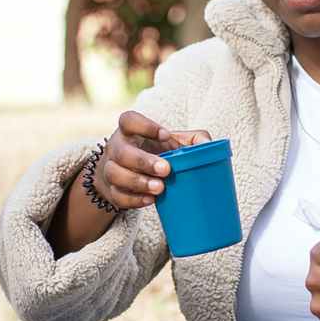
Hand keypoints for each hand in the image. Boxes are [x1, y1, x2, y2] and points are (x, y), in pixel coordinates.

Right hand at [89, 109, 209, 213]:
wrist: (133, 175)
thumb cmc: (158, 154)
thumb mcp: (174, 143)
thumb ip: (194, 140)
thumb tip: (208, 145)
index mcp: (130, 131)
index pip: (128, 120)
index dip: (144, 126)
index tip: (166, 135)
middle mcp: (116, 148)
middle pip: (122, 152)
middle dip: (144, 162)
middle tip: (166, 169)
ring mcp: (111, 169)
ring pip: (116, 174)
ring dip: (138, 182)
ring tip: (160, 188)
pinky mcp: (112, 191)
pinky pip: (118, 196)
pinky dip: (134, 199)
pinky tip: (150, 200)